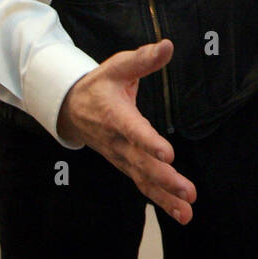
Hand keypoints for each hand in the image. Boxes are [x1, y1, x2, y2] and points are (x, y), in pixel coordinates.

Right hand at [57, 39, 196, 224]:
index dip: (149, 143)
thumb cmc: (100, 84)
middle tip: (187, 191)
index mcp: (116, 115)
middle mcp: (117, 141)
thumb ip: (143, 59)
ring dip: (165, 196)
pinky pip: (143, 185)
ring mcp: (120, 156)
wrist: (71, 108)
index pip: (133, 131)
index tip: (167, 154)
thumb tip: (168, 45)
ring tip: (187, 211)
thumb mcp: (118, 66)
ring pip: (143, 179)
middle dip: (165, 179)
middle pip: (141, 163)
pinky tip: (181, 213)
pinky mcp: (125, 165)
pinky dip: (160, 200)